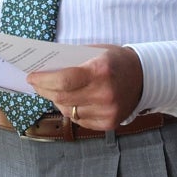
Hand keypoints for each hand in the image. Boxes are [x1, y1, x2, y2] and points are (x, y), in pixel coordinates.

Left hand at [26, 44, 143, 129]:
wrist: (145, 77)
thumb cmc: (115, 60)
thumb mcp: (95, 52)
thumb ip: (72, 62)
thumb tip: (45, 70)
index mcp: (100, 71)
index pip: (63, 81)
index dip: (43, 80)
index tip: (31, 77)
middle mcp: (105, 94)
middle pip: (62, 98)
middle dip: (44, 90)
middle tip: (35, 84)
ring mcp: (108, 111)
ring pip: (68, 111)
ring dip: (56, 101)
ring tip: (51, 91)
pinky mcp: (109, 124)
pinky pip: (80, 120)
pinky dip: (70, 110)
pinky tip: (69, 101)